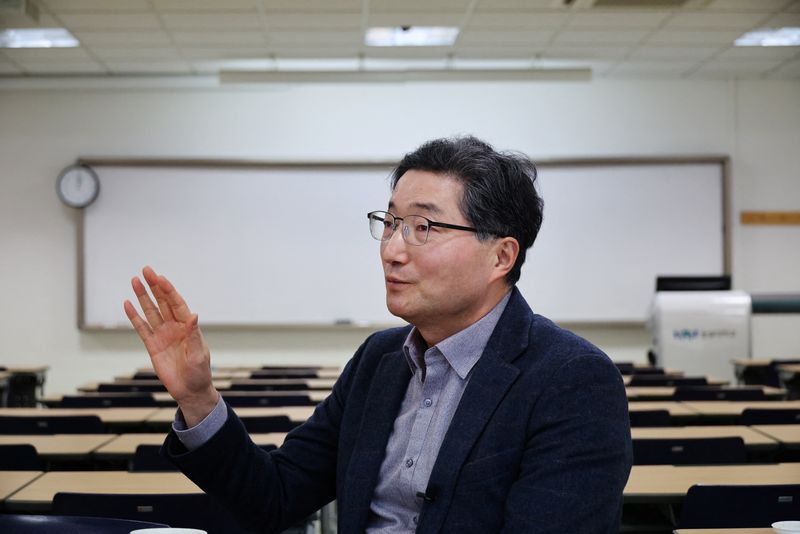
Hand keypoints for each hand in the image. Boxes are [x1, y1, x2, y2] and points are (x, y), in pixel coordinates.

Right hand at [124, 266, 218, 425]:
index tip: (160, 278)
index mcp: (188, 326)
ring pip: (151, 311)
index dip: (169, 290)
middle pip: (162, 302)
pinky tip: (127, 304)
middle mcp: (175, 327)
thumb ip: (194, 334)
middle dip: (154, 286)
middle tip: (146, 270)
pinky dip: (134, 317)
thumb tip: (194, 315)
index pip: (177, 303)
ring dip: (143, 296)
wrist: (190, 390)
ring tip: (134, 281)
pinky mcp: (152, 345)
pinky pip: (141, 328)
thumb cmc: (199, 372)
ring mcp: (163, 334)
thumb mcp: (199, 353)